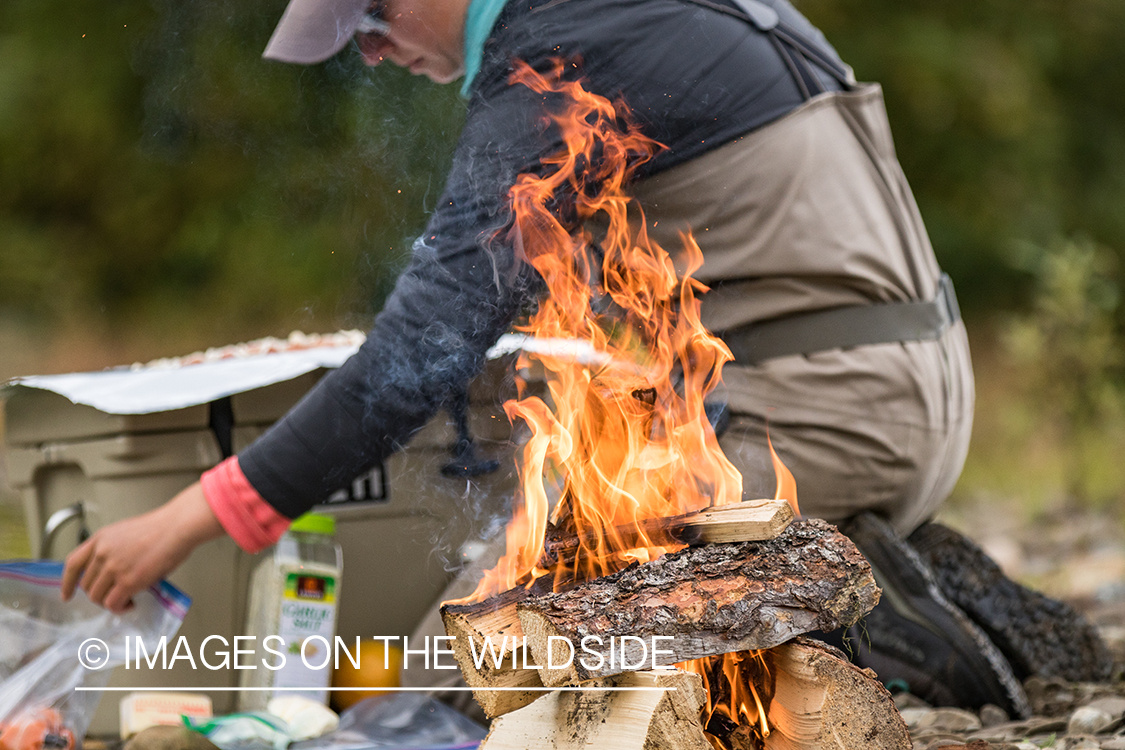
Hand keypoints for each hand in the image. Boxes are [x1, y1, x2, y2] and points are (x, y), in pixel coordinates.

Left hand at [61, 482, 224, 611]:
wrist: (177, 527)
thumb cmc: (162, 528)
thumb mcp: (127, 534)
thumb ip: (114, 551)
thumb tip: (116, 573)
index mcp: (100, 539)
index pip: (73, 563)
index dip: (68, 582)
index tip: (67, 594)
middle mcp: (102, 553)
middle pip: (87, 585)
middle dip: (99, 594)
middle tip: (116, 595)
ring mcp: (113, 567)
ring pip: (97, 597)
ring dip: (110, 602)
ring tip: (126, 600)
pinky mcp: (128, 581)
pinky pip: (113, 603)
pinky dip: (120, 608)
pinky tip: (131, 603)